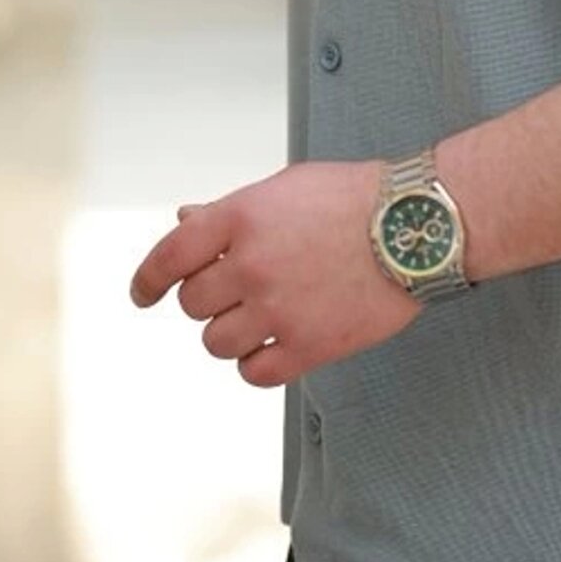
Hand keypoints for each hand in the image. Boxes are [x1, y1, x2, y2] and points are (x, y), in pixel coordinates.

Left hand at [128, 161, 419, 387]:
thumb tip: (184, 221)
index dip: (147, 280)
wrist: (417, 225)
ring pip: (217, 343)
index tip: (143, 295)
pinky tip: (278, 343)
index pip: (169, 257)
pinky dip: (258, 363)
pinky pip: (255, 373)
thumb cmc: (353, 198)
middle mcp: (250, 264)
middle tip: (240, 290)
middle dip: (210, 299)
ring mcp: (278, 309)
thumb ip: (231, 211)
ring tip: (266, 315)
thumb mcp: (284, 188)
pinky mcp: (308, 346)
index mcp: (239, 216)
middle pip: (194, 305)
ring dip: (233, 332)